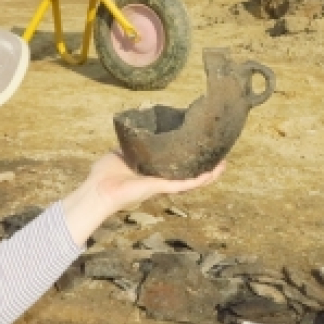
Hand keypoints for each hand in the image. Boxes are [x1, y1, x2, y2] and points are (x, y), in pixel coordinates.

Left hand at [61, 152, 224, 246]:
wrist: (99, 190)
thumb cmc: (104, 175)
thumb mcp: (121, 152)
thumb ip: (130, 145)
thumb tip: (134, 133)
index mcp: (151, 172)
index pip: (174, 166)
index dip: (187, 159)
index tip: (199, 148)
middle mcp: (160, 180)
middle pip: (188, 175)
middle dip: (204, 168)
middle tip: (219, 158)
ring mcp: (163, 185)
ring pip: (192, 181)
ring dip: (209, 174)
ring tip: (224, 165)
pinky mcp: (162, 187)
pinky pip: (186, 184)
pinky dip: (201, 179)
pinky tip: (214, 172)